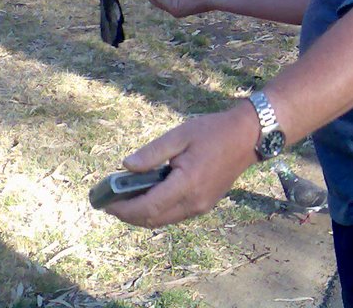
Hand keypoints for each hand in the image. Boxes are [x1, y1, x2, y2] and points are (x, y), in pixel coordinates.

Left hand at [104, 102, 258, 227]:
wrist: (248, 137)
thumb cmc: (214, 131)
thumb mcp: (181, 135)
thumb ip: (152, 152)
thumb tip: (126, 166)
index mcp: (187, 184)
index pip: (147, 207)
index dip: (123, 208)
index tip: (104, 202)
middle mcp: (194, 202)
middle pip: (153, 220)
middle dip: (128, 215)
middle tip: (110, 200)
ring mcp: (201, 206)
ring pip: (163, 220)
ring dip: (142, 215)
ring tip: (125, 198)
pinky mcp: (205, 205)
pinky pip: (174, 215)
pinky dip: (157, 211)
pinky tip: (149, 196)